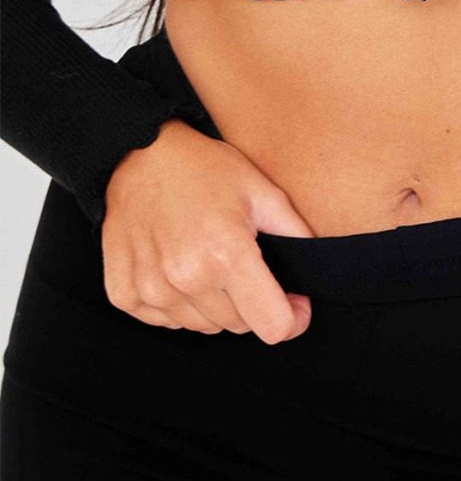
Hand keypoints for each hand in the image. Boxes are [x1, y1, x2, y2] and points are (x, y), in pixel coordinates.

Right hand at [102, 119, 313, 342]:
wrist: (139, 154)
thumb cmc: (205, 169)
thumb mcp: (263, 191)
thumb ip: (296, 235)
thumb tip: (315, 272)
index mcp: (227, 254)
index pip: (272, 327)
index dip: (292, 319)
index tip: (294, 303)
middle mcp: (187, 278)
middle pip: (239, 327)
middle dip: (252, 304)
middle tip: (245, 266)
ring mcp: (151, 289)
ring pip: (204, 327)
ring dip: (215, 305)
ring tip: (209, 260)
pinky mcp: (124, 294)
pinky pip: (166, 321)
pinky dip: (179, 304)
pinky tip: (178, 266)